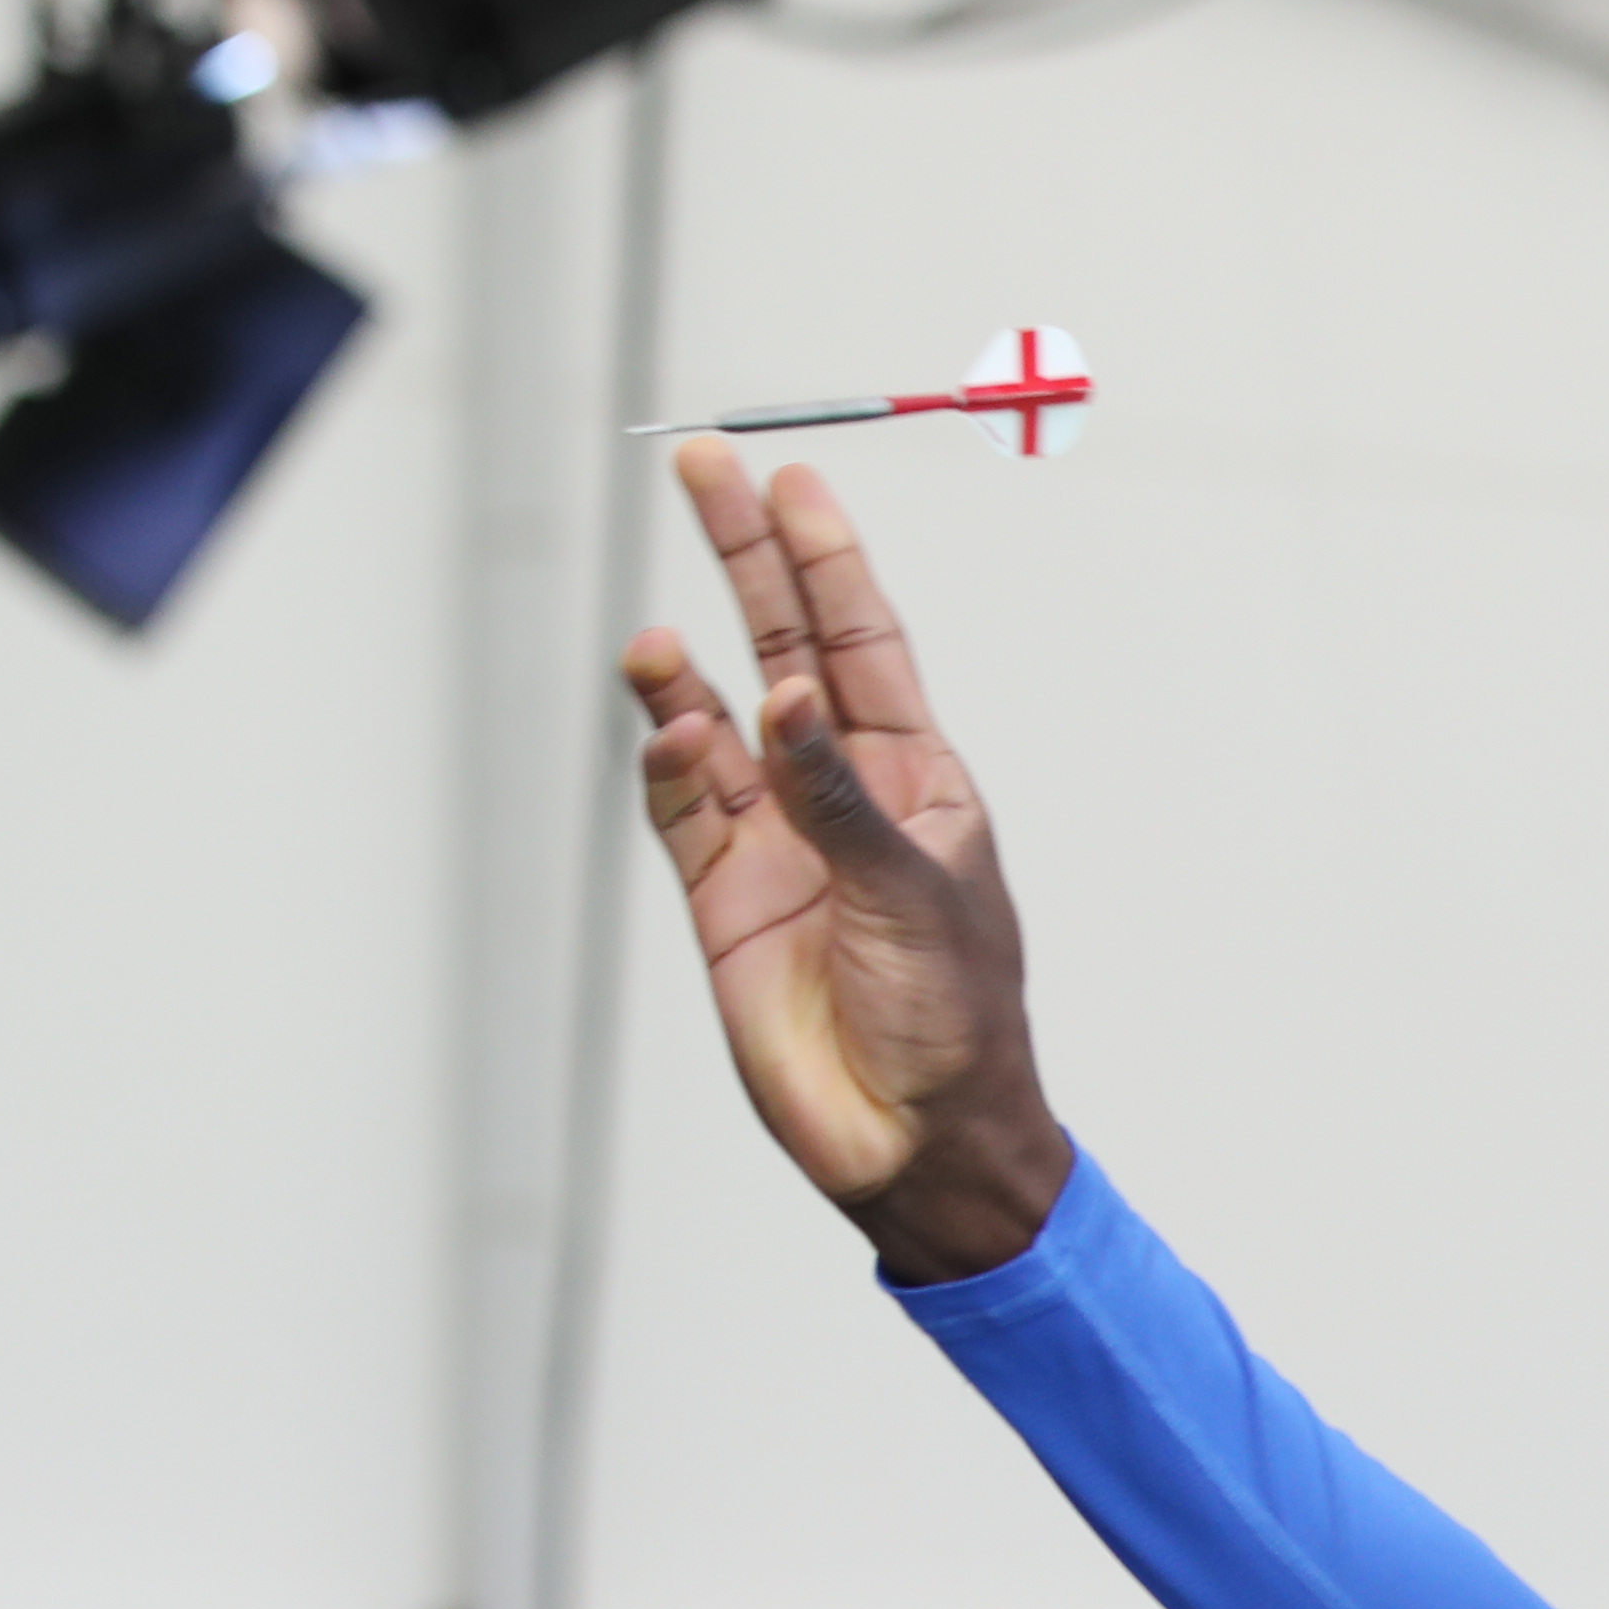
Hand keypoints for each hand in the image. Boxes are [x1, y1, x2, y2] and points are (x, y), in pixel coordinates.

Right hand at [622, 445, 1067, 1281]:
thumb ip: (838, 795)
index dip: (825, 559)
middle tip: (702, 469)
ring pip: (714, 720)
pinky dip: (666, 760)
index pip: (861, 642)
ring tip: (656, 643)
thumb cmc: (952, 1019)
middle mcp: (840, 791)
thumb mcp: (911, 891)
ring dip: (683, 673)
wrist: (915, 1139)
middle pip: (779, 645)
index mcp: (919, 779)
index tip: (790, 478)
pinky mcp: (720, 895)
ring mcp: (775, 840)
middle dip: (743, 559)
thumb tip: (781, 697)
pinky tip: (669, 730)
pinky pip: (679, 804)